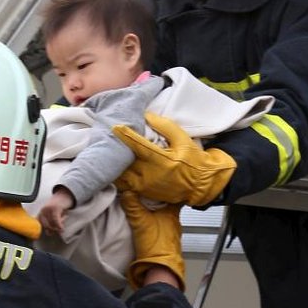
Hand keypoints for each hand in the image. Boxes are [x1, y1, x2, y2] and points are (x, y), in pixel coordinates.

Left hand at [38, 188, 74, 234]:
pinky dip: (59, 226)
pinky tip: (62, 228)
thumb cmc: (58, 206)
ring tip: (62, 226)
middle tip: (58, 230)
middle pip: (45, 226)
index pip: (39, 225)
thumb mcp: (51, 214)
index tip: (50, 233)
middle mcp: (43, 210)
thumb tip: (49, 233)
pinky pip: (56, 221)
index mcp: (40, 212)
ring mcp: (48, 209)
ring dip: (57, 228)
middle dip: (52, 230)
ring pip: (51, 224)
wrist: (64, 194)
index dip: (45, 230)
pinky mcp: (55, 208)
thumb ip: (49, 222)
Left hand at [113, 112, 236, 206]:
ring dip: (113, 163)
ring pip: (122, 173)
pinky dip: (117, 173)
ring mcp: (146, 185)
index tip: (115, 127)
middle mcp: (152, 174)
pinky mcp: (143, 191)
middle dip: (115, 150)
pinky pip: (124, 182)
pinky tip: (112, 165)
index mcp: (163, 160)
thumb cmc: (194, 160)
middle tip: (105, 138)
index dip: (126, 136)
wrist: (201, 185)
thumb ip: (166, 127)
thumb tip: (148, 116)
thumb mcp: (184, 140)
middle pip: (126, 161)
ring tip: (105, 151)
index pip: (140, 146)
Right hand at [120, 190, 184, 290]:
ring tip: (145, 207)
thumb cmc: (155, 245)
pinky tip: (147, 224)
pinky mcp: (166, 242)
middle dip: (159, 200)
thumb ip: (132, 205)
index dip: (166, 189)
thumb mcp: (140, 221)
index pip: (173, 195)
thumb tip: (127, 192)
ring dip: (157, 213)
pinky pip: (161, 227)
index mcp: (172, 214)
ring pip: (165, 217)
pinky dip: (155, 223)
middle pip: (168, 206)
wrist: (159, 268)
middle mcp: (175, 222)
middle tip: (148, 193)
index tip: (158, 184)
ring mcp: (172, 233)